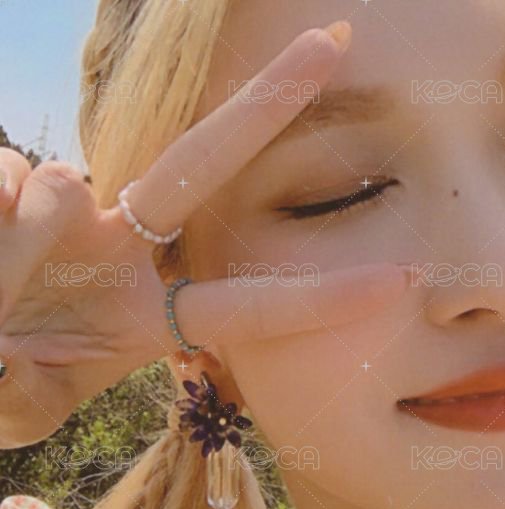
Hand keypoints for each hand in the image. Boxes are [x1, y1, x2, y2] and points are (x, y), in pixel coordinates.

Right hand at [0, 21, 407, 448]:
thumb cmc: (1, 377)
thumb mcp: (22, 408)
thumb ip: (26, 392)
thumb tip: (10, 338)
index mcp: (150, 314)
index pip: (246, 304)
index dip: (317, 297)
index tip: (401, 281)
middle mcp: (123, 248)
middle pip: (204, 165)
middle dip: (268, 103)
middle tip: (338, 40)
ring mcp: (71, 210)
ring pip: (59, 189)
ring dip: (21, 243)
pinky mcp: (11, 183)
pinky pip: (3, 179)